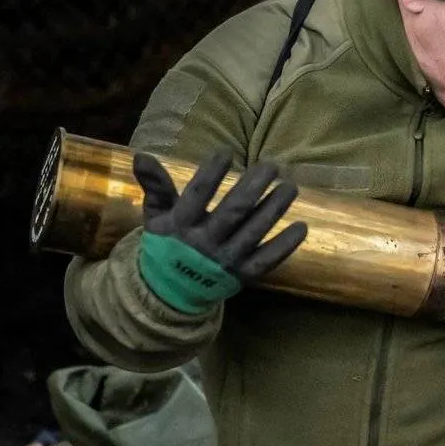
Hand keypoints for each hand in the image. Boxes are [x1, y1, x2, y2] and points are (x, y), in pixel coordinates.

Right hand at [134, 150, 308, 281]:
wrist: (168, 293)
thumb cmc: (166, 244)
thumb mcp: (156, 216)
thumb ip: (156, 186)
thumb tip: (142, 155)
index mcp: (180, 226)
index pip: (197, 195)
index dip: (211, 173)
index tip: (226, 152)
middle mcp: (204, 243)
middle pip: (233, 212)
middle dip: (254, 187)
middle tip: (271, 165)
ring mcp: (225, 261)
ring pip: (254, 232)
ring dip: (274, 209)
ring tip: (290, 187)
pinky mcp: (242, 276)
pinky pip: (267, 261)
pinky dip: (285, 246)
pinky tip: (301, 227)